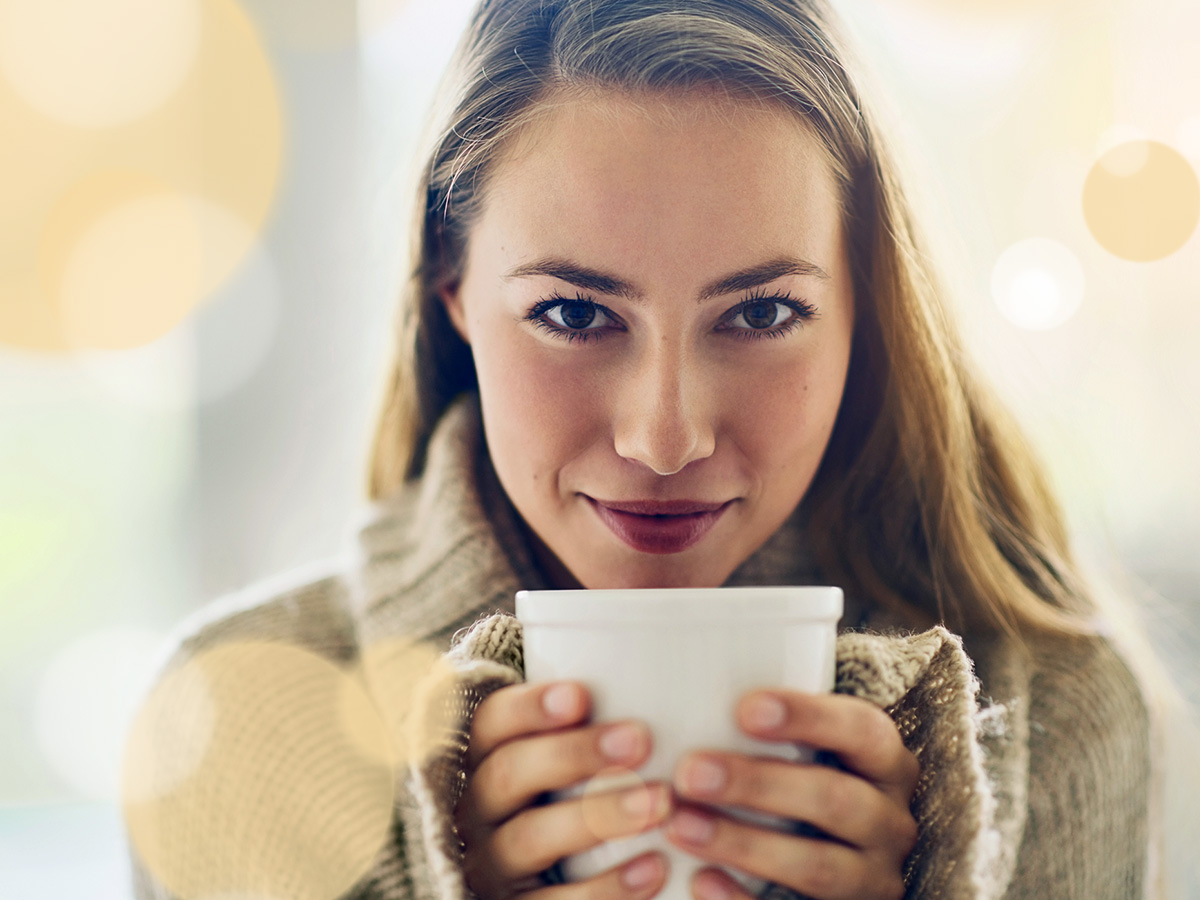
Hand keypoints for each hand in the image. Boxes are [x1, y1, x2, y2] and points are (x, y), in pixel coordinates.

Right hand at [456, 681, 673, 899]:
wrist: (545, 876)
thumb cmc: (572, 789)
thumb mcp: (567, 752)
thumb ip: (595, 718)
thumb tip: (672, 672)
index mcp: (485, 756)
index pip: (491, 722)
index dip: (529, 707)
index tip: (582, 695)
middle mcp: (479, 808)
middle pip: (509, 775)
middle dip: (573, 755)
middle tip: (640, 741)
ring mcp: (492, 864)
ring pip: (529, 839)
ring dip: (597, 817)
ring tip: (660, 802)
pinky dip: (606, 889)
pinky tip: (655, 867)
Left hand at [664, 691, 918, 899]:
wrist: (831, 850)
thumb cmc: (797, 774)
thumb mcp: (801, 746)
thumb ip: (758, 720)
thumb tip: (673, 678)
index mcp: (884, 762)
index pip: (862, 730)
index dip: (809, 717)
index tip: (745, 708)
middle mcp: (890, 821)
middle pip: (836, 800)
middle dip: (759, 785)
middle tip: (690, 773)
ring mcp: (872, 878)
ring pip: (819, 866)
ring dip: (744, 844)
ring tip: (680, 825)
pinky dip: (744, 899)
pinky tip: (700, 879)